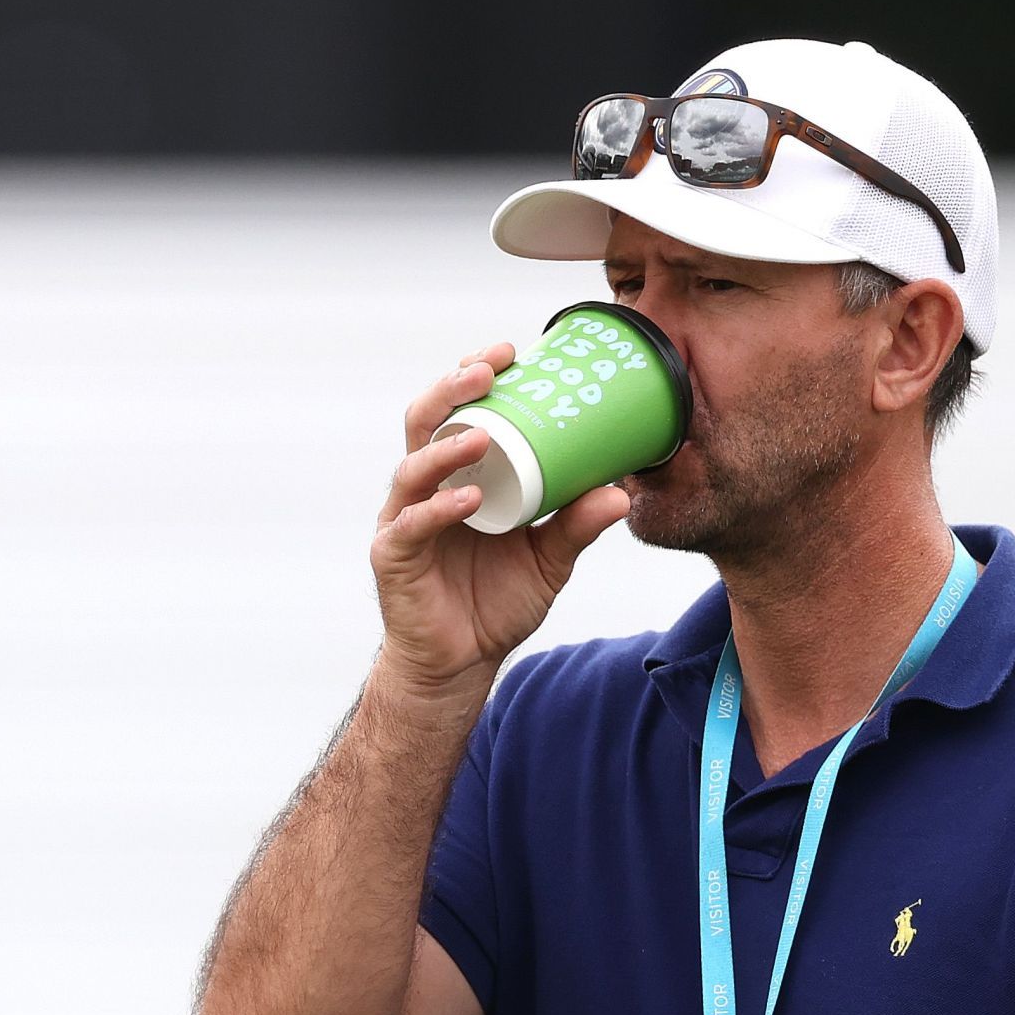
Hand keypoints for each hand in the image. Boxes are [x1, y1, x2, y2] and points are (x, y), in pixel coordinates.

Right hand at [369, 342, 630, 695]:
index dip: (475, 376)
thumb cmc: (497, 601)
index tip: (511, 350)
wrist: (461, 664)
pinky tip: (467, 499)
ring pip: (412, 467)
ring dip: (446, 446)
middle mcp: (426, 488)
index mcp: (459, 475)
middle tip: (488, 368)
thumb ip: (577, 525)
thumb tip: (621, 491)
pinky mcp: (393, 558)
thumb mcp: (549, 559)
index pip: (460, 411)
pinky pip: (410, 526)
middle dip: (452, 388)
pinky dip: (437, 509)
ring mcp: (404, 520)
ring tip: (481, 433)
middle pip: (425, 422)